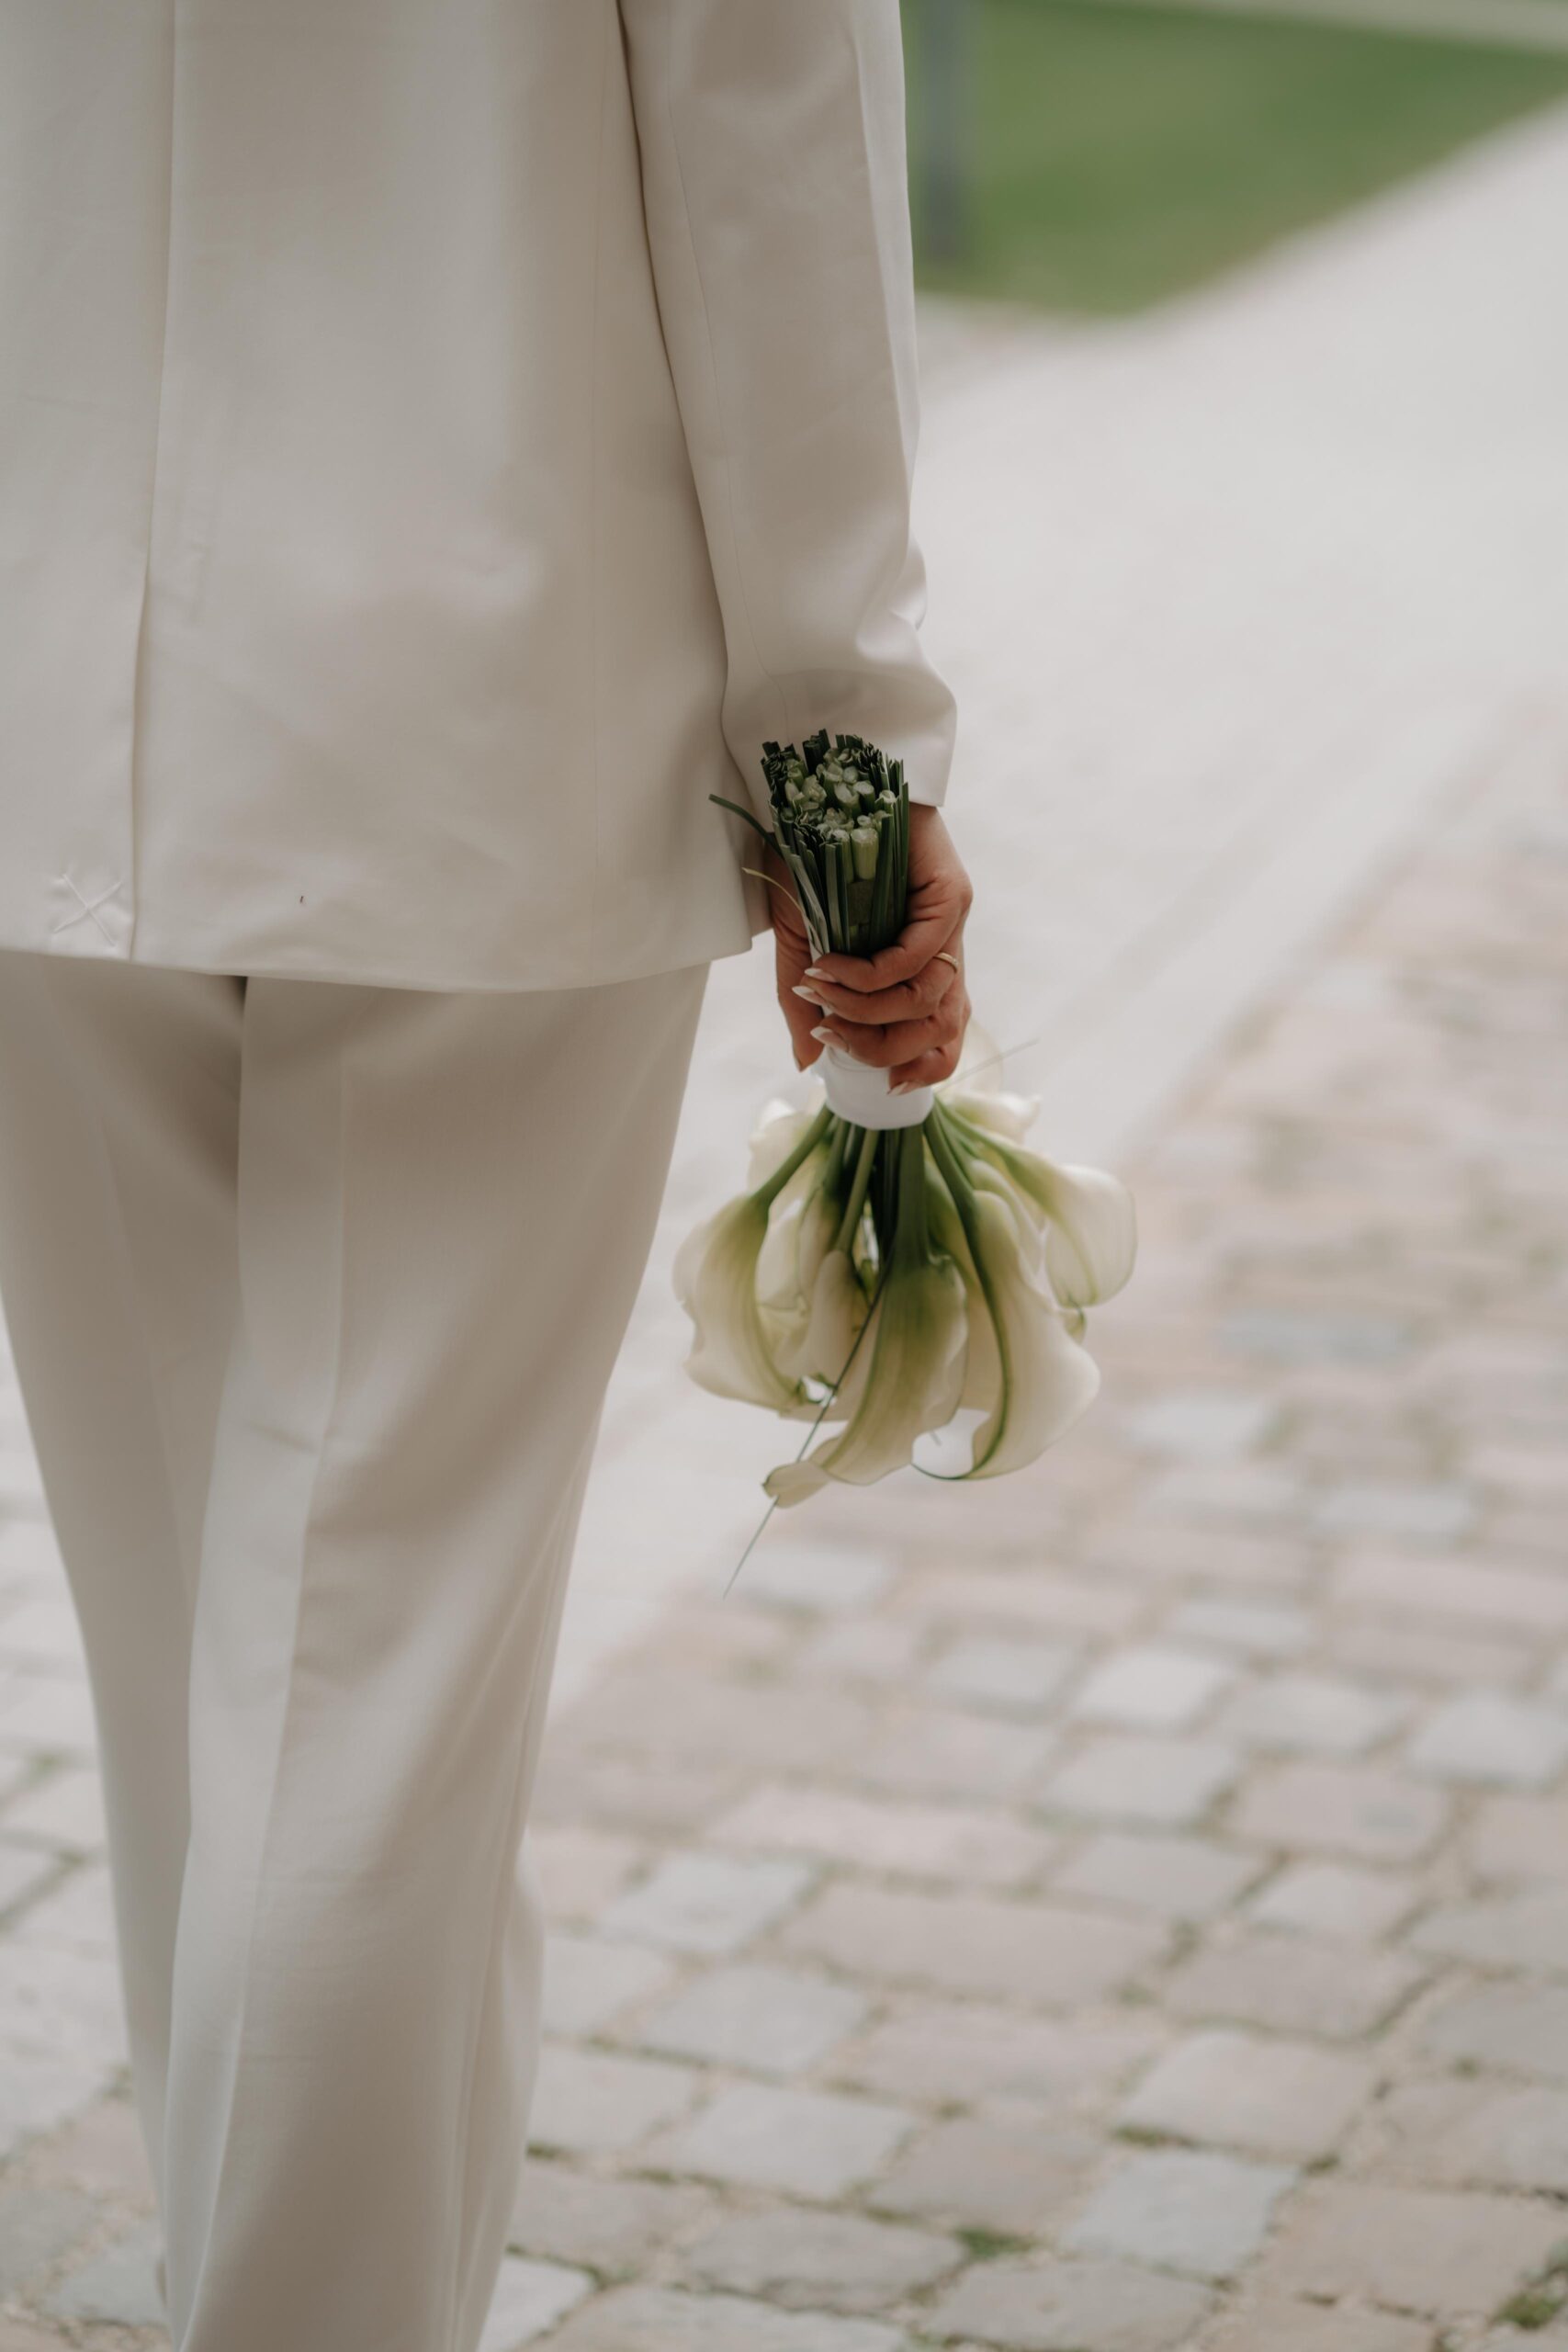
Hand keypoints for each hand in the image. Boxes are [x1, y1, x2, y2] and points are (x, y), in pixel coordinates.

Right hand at [771, 805, 972, 1089]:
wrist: (821, 791)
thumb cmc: (813, 862)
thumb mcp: (801, 945)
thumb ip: (805, 1004)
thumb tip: (807, 1061)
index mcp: (920, 967)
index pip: (945, 1039)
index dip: (919, 1069)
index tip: (873, 1079)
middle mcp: (944, 949)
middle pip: (941, 1033)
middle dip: (879, 1046)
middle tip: (828, 1028)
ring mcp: (951, 923)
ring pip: (931, 1000)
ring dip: (869, 1009)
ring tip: (820, 990)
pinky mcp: (951, 896)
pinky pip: (918, 957)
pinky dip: (872, 974)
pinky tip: (832, 965)